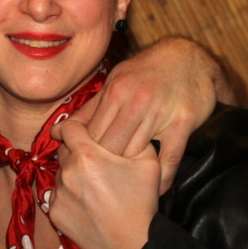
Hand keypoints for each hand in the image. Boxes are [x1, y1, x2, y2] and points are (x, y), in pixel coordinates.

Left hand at [49, 118, 159, 248]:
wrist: (132, 245)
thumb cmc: (141, 203)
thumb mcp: (148, 162)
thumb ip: (133, 137)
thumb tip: (123, 127)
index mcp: (87, 155)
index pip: (68, 127)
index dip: (75, 127)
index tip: (81, 132)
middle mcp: (67, 172)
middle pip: (64, 150)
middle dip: (77, 152)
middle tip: (96, 163)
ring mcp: (59, 194)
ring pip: (61, 173)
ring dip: (72, 174)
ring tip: (94, 187)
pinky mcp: (55, 213)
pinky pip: (57, 195)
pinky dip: (69, 195)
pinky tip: (87, 203)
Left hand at [67, 36, 234, 191]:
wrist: (190, 58)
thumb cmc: (146, 73)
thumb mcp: (116, 83)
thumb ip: (88, 111)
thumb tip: (57, 131)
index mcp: (115, 91)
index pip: (91, 132)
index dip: (85, 153)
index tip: (85, 167)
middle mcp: (136, 101)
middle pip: (110, 146)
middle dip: (104, 165)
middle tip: (103, 180)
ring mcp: (160, 112)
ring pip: (135, 153)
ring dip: (130, 172)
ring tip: (123, 188)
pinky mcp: (183, 122)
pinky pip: (170, 158)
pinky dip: (163, 178)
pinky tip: (157, 190)